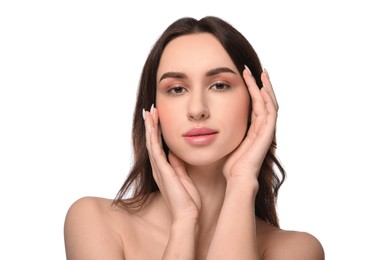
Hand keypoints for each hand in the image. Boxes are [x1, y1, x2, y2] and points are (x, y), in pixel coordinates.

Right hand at [144, 107, 200, 221]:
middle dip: (151, 125)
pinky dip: (153, 138)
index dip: (156, 130)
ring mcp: (159, 169)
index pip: (158, 145)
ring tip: (149, 113)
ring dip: (150, 127)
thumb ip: (178, 164)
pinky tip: (152, 127)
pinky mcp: (162, 171)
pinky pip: (156, 151)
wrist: (187, 216)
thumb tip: (174, 151)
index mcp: (164, 168)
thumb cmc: (187, 200)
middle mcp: (158, 167)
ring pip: (151, 143)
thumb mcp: (183, 177)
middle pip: (151, 141)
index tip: (157, 117)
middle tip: (150, 110)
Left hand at [223, 67, 278, 180]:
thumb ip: (223, 131)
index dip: (251, 90)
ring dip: (265, 87)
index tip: (243, 76)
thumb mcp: (225, 143)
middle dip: (259, 84)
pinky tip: (262, 88)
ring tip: (260, 73)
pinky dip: (268, 100)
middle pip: (264, 101)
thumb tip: (206, 122)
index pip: (255, 105)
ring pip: (270, 103)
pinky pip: (270, 113)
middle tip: (253, 70)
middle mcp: (262, 129)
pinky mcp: (267, 135)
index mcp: (253, 130)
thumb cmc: (230, 165)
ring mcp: (266, 131)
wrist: (237, 179)